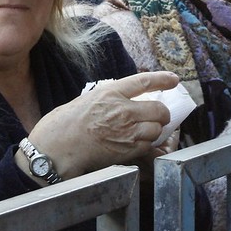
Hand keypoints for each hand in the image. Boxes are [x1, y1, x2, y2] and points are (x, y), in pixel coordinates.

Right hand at [21, 71, 175, 181]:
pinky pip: (148, 145)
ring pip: (157, 129)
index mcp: (111, 93)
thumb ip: (110, 98)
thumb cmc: (64, 124)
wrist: (56, 148)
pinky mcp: (127, 150)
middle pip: (158, 109)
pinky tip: (138, 143)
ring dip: (155, 130)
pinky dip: (147, 144)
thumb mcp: (88, 99)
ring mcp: (126, 131)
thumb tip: (127, 101)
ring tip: (147, 131)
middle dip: (163, 114)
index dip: (163, 79)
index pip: (144, 81)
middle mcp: (122, 110)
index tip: (174, 80)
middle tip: (160, 116)